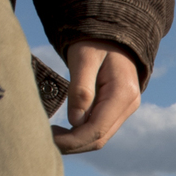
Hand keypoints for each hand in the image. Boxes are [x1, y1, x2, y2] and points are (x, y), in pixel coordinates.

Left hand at [54, 39, 141, 153]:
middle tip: (46, 139)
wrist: (112, 31)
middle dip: (72, 144)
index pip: (97, 130)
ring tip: (53, 134)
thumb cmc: (95, 40)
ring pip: (100, 136)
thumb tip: (75, 121)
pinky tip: (65, 128)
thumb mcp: (83, 58)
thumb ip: (80, 89)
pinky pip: (100, 127)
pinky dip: (81, 132)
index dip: (72, 140)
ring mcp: (126, 107)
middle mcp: (129, 104)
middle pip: (99, 138)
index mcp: (122, 93)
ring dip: (76, 140)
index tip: (48, 138)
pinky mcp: (118, 107)